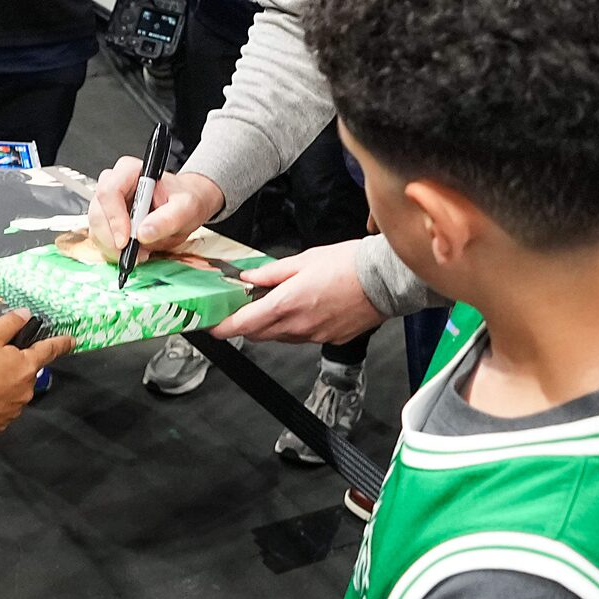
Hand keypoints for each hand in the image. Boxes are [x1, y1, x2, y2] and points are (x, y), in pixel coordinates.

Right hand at [0, 312, 74, 437]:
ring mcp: (12, 410)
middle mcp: (24, 390)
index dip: (61, 343)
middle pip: (25, 372)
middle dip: (12, 365)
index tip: (71, 341)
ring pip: (11, 391)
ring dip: (0, 384)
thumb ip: (9, 324)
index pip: (49, 350)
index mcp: (25, 366)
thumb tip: (25, 315)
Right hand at [90, 159, 222, 256]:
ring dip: (112, 247)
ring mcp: (107, 202)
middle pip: (98, 212)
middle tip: (133, 253)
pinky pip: (99, 238)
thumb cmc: (183, 201)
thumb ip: (168, 219)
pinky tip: (133, 251)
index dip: (114, 218)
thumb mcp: (186, 208)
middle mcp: (114, 183)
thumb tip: (144, 233)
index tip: (126, 240)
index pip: (110, 191)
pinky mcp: (106, 219)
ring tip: (140, 252)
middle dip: (112, 239)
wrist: (183, 207)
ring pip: (95, 228)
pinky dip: (113, 250)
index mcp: (131, 171)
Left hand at [212, 239, 381, 345]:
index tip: (213, 326)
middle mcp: (298, 325)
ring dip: (271, 326)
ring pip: (280, 337)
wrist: (385, 279)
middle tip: (242, 310)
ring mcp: (314, 335)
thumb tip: (249, 278)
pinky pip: (303, 337)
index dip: (224, 328)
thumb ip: (272, 273)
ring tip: (277, 305)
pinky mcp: (330, 339)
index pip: (244, 324)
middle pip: (258, 334)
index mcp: (287, 304)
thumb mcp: (304, 260)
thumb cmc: (349, 265)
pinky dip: (295, 327)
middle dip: (246, 325)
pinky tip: (303, 310)